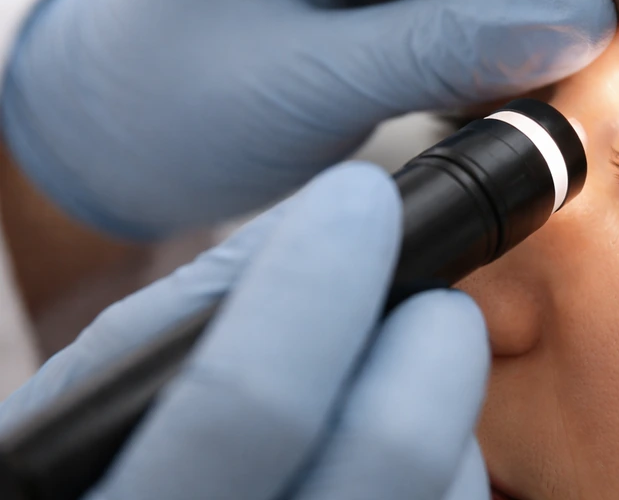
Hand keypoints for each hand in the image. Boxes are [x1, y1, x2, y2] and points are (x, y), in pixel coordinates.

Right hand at [0, 162, 489, 499]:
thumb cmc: (119, 457)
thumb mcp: (111, 387)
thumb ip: (203, 302)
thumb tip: (331, 214)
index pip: (251, 402)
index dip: (318, 282)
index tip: (358, 199)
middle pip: (389, 448)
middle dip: (430, 331)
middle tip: (427, 287)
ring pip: (445, 480)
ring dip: (445, 388)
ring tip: (416, 346)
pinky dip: (453, 447)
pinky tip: (403, 417)